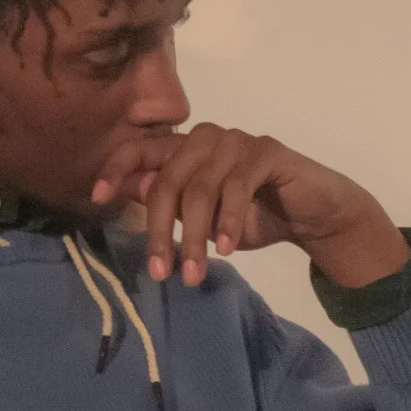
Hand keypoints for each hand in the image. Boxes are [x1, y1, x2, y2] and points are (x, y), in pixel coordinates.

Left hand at [91, 124, 410, 287]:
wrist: (314, 214)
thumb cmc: (256, 216)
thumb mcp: (205, 219)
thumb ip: (172, 205)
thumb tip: (133, 191)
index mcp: (185, 149)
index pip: (140, 149)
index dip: (115, 170)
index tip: (96, 198)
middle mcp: (205, 137)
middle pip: (166, 180)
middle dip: (159, 230)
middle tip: (160, 272)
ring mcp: (236, 140)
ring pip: (200, 188)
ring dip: (195, 236)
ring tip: (195, 274)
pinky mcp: (266, 151)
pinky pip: (238, 185)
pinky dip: (229, 220)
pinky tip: (228, 249)